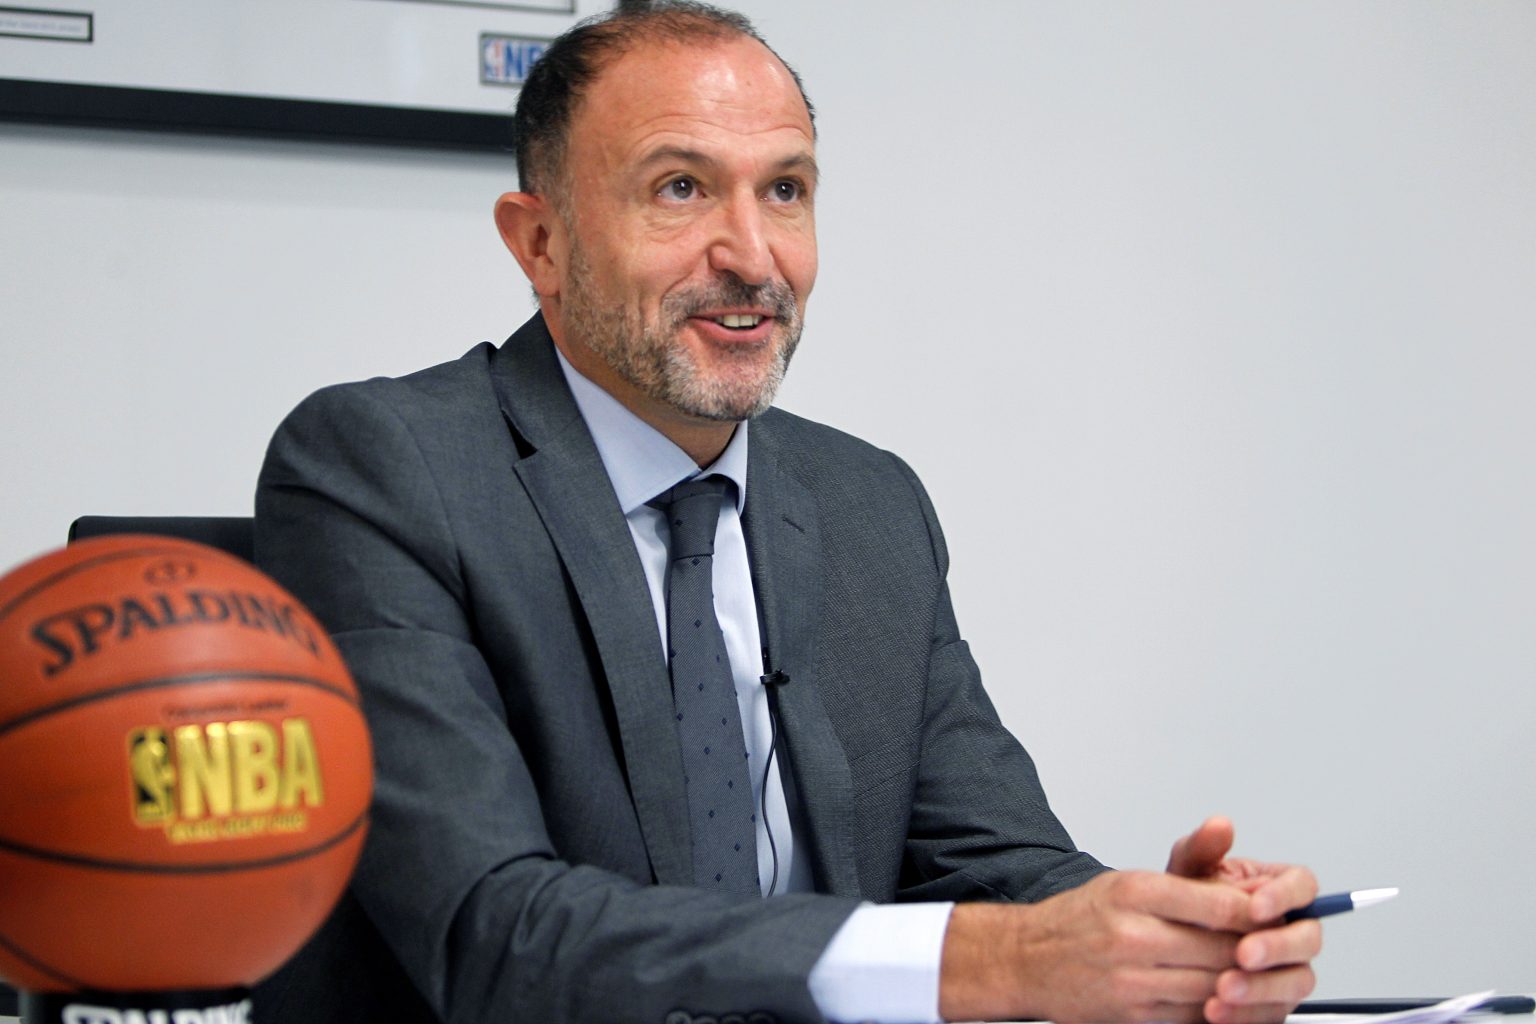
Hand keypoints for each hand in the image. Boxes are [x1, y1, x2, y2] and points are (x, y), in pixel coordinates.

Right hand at [940, 869, 1253, 1022]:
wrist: (1029, 958)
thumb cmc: (1080, 918)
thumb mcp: (1126, 882)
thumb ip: (1187, 886)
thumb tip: (1246, 896)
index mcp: (1135, 892)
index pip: (1219, 905)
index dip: (1256, 913)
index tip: (1271, 913)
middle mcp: (1134, 935)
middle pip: (1223, 949)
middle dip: (1254, 950)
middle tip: (1271, 944)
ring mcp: (1134, 980)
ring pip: (1215, 986)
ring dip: (1240, 982)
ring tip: (1249, 970)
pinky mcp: (1135, 1015)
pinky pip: (1194, 1014)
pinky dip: (1215, 1006)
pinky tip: (1220, 994)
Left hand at [1167, 816, 1321, 1023]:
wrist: (1158, 949)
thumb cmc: (1182, 905)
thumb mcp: (1184, 872)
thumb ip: (1201, 848)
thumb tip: (1220, 825)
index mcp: (1276, 891)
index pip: (1303, 886)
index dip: (1285, 896)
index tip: (1256, 907)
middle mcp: (1288, 931)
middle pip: (1309, 938)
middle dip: (1277, 947)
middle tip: (1243, 953)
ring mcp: (1284, 970)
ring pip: (1297, 981)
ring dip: (1262, 987)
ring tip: (1223, 987)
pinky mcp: (1271, 1004)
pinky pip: (1272, 1014)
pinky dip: (1245, 1015)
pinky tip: (1215, 1010)